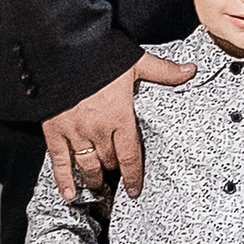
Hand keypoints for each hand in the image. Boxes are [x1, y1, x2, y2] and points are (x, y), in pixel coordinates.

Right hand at [42, 52, 193, 201]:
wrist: (63, 49)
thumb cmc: (99, 54)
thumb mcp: (136, 61)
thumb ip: (163, 71)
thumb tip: (189, 71)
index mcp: (120, 116)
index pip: (130, 155)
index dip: (133, 176)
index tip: (134, 190)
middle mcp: (98, 129)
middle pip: (109, 161)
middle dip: (113, 171)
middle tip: (115, 178)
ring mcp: (75, 132)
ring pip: (87, 165)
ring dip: (93, 178)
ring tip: (97, 185)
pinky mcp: (54, 130)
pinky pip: (59, 161)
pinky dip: (63, 180)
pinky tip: (68, 193)